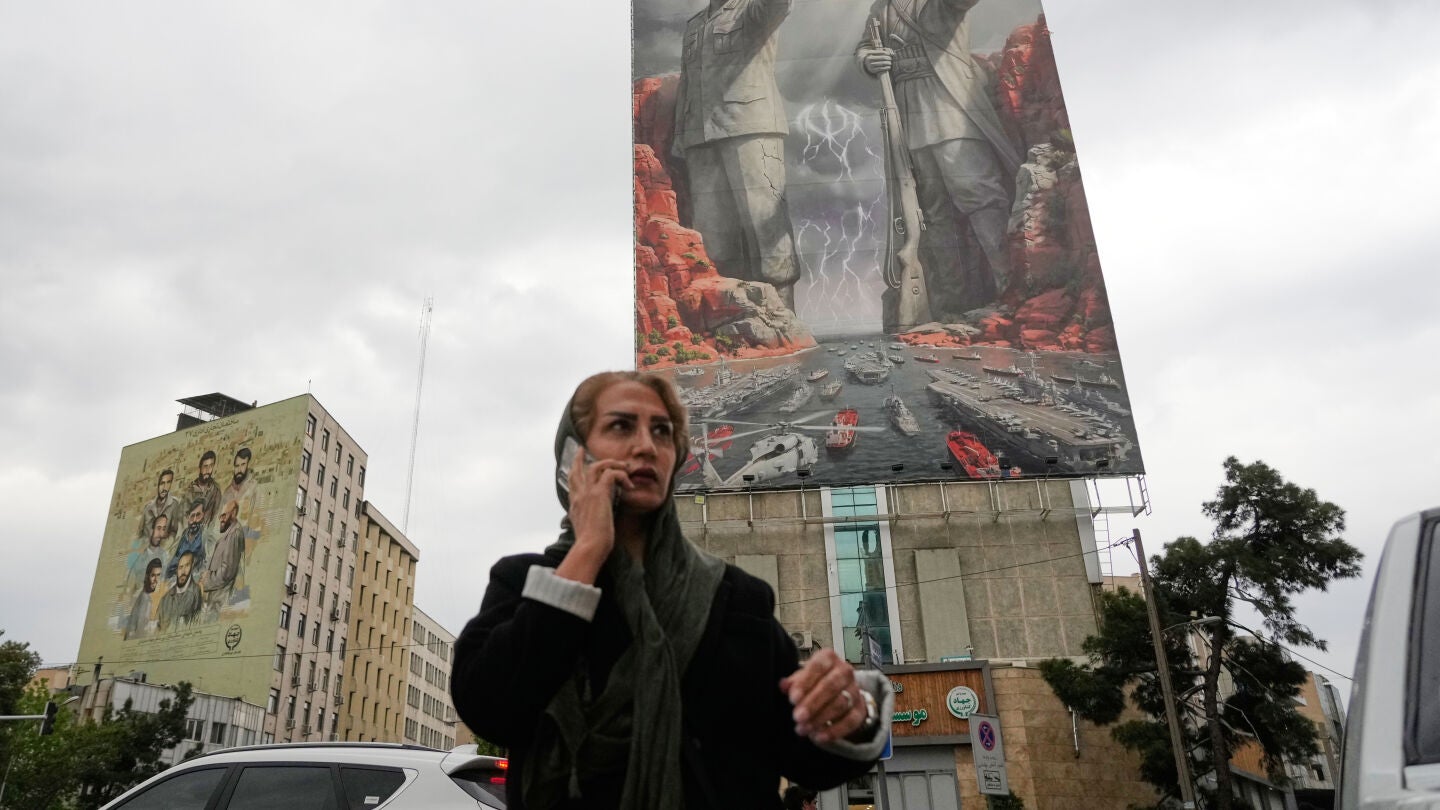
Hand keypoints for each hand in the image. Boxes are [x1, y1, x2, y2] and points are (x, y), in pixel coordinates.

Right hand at [556, 449, 632, 583]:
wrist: (589, 547)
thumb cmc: (590, 543)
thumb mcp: (584, 528)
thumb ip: (586, 519)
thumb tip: (591, 518)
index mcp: (575, 504)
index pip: (572, 482)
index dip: (574, 471)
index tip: (577, 464)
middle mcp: (579, 495)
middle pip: (577, 469)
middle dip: (580, 458)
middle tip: (582, 449)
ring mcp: (587, 493)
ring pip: (597, 466)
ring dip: (612, 463)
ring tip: (624, 467)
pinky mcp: (599, 494)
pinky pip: (611, 473)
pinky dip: (622, 475)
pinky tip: (629, 485)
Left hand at [779, 648, 865, 743]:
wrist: (841, 691)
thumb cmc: (816, 681)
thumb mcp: (803, 677)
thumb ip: (793, 681)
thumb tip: (784, 685)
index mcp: (829, 658)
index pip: (818, 667)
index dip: (805, 683)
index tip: (793, 699)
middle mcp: (845, 671)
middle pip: (831, 686)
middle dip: (813, 703)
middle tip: (797, 716)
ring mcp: (855, 690)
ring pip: (840, 704)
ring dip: (820, 718)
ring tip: (803, 728)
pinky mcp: (860, 709)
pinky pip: (850, 721)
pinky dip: (834, 731)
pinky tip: (819, 737)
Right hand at [862, 48, 894, 75]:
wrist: (865, 65)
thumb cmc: (871, 57)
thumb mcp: (873, 53)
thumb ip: (880, 50)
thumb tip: (889, 51)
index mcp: (870, 53)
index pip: (880, 52)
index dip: (885, 52)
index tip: (889, 53)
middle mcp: (870, 59)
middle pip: (882, 58)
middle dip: (888, 58)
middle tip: (891, 58)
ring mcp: (871, 65)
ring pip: (882, 63)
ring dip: (888, 63)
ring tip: (890, 63)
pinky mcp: (873, 70)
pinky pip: (881, 69)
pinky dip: (886, 68)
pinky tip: (889, 67)